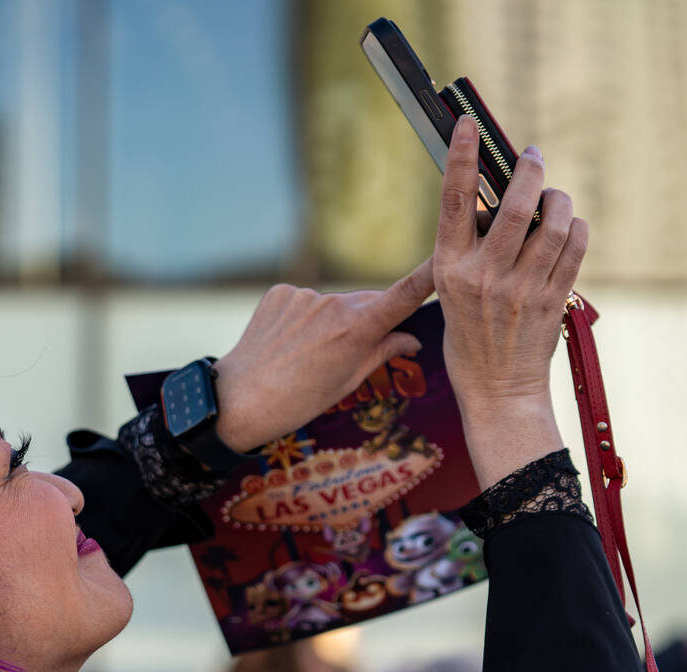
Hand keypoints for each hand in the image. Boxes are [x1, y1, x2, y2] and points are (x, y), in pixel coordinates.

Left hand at [212, 263, 434, 451]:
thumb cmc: (299, 401)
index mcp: (357, 330)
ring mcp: (305, 296)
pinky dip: (304, 318)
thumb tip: (412, 339)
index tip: (446, 256)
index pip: (404, 296)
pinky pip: (305, 302)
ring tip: (309, 354)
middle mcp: (333, 305)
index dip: (429, 276)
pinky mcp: (281, 292)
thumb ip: (382, 353)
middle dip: (371, 319)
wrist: (240, 399)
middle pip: (368, 303)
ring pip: (334, 304)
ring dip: (332, 321)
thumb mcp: (348, 382)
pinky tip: (289, 342)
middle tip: (352, 351)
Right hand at [433, 115, 587, 486]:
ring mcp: (521, 288)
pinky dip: (574, 227)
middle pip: (515, 202)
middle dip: (530, 169)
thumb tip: (496, 204)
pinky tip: (567, 228)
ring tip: (553, 197)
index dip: (462, 156)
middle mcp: (484, 275)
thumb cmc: (469, 338)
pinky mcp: (552, 299)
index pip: (454, 200)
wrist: (498, 390)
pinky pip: (573, 245)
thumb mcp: (451, 292)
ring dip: (558, 198)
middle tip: (533, 157)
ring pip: (553, 221)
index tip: (467, 124)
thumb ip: (469, 250)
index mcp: (450, 269)